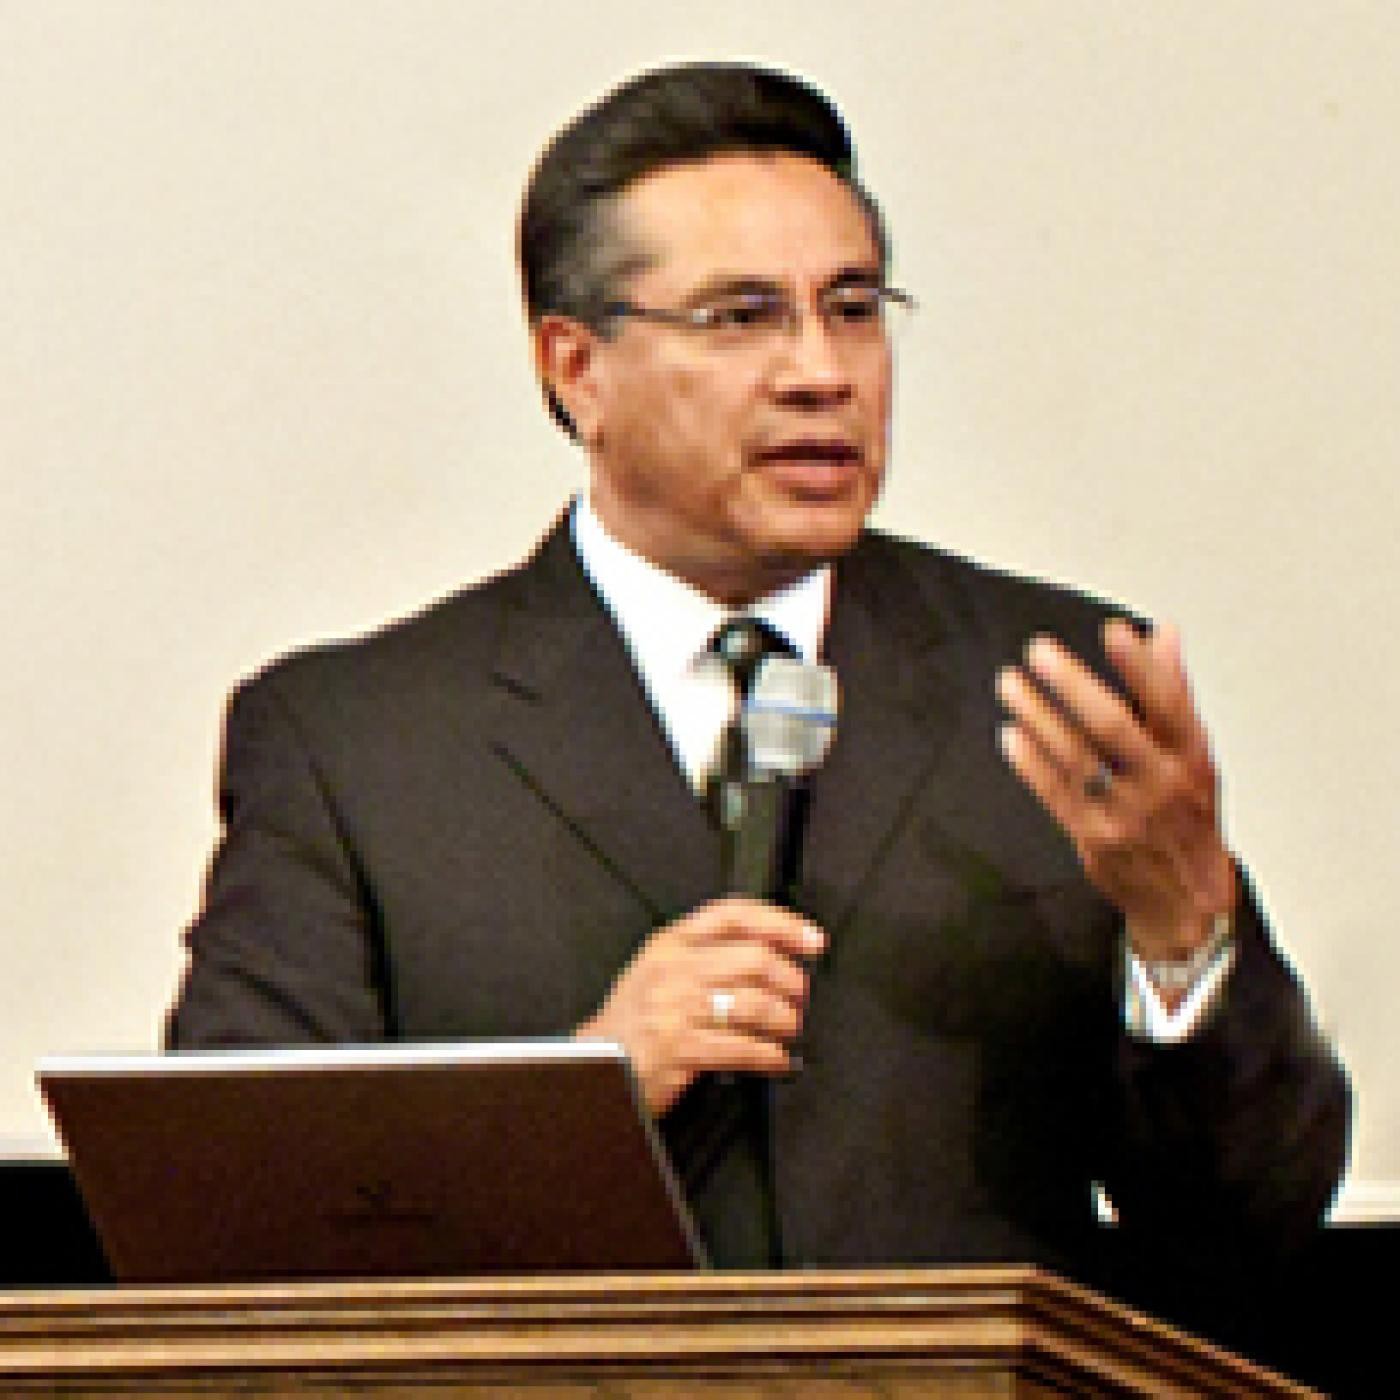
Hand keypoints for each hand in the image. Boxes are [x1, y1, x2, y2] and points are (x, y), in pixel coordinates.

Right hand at [575, 896, 825, 1115]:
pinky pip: (741, 1047)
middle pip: (754, 959)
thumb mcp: (660, 969)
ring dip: (784, 1020)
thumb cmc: (634, 1019)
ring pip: (753, 1003)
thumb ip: (706, 953)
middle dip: (791, 980)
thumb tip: (773, 953)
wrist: (593, 1063)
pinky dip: (769, 1056)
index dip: (782, 923)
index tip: (813, 940)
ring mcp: (675, 1008)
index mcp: (671, 941)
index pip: (735, 914)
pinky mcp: (680, 1048)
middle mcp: (674, 968)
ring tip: (789, 1029)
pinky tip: (776, 1060)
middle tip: (801, 996)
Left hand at [996, 619, 1236, 961]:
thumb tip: (1164, 634)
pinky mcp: (1093, 836)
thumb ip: (1173, 692)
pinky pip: (1055, 794)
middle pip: (1114, 728)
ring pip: (1076, 757)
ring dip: (1038, 716)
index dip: (1141, 667)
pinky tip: (1011, 734)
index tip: (1115, 633)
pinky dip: (1031, 763)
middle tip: (1041, 653)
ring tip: (1011, 683)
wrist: (1185, 900)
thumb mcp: (1194, 754)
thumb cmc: (1187, 816)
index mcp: (1190, 758)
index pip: (1169, 704)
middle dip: (1074, 686)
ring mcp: (1124, 813)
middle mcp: (1159, 784)